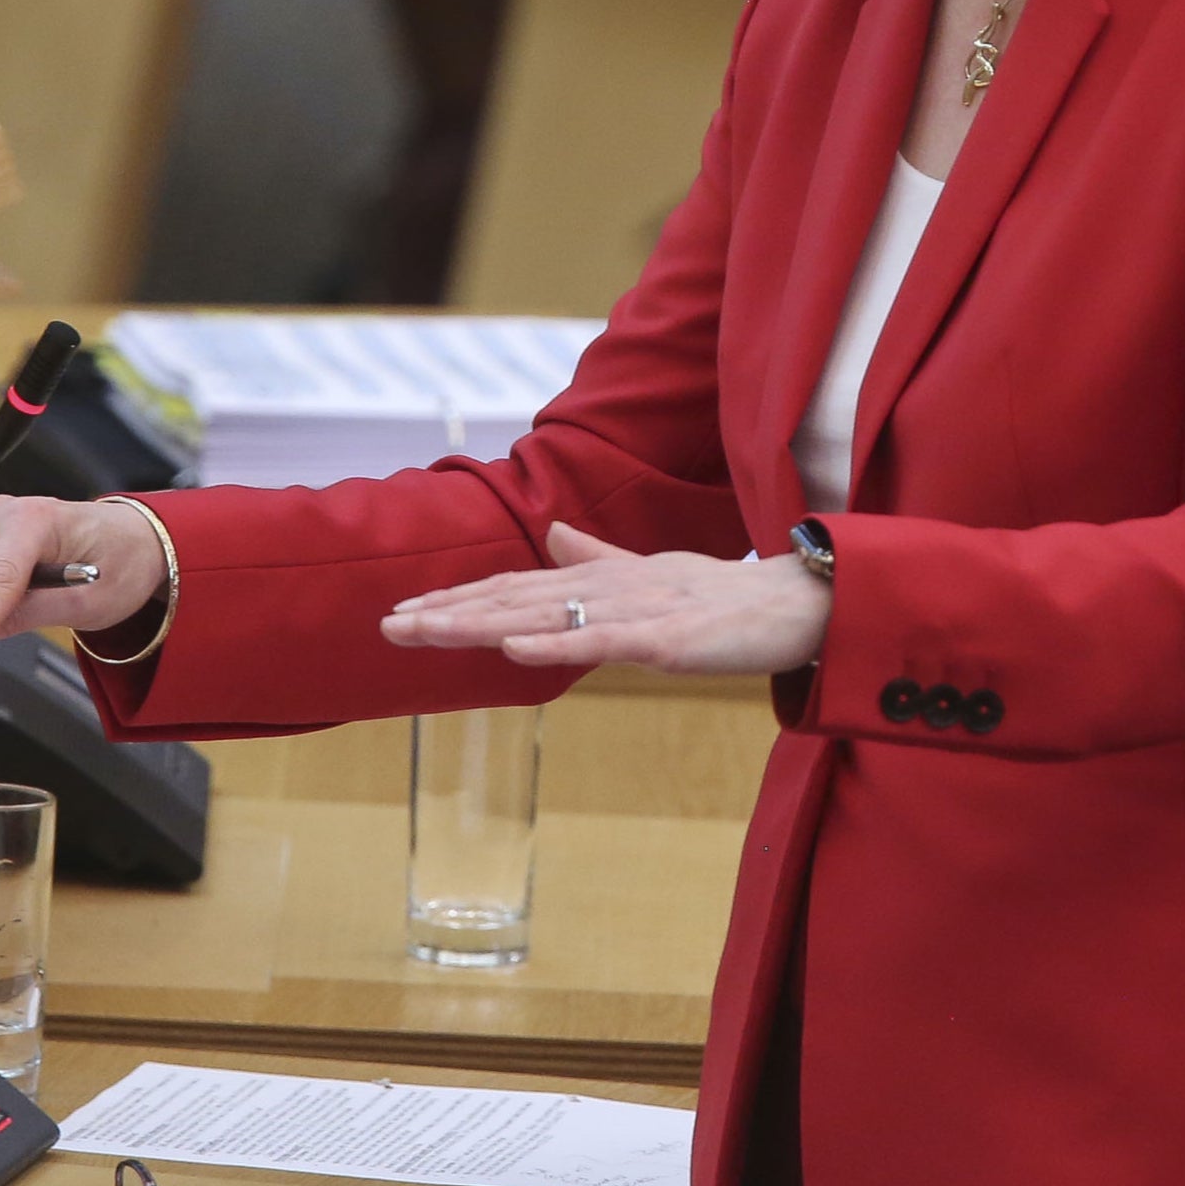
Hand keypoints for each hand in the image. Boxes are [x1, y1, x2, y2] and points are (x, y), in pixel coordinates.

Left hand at [379, 522, 830, 676]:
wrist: (797, 603)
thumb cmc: (727, 596)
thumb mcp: (654, 574)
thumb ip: (599, 558)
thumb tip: (554, 536)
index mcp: (604, 577)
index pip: (518, 588)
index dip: (460, 598)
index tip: (407, 613)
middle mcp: (610, 586)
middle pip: (516, 599)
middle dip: (449, 613)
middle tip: (388, 627)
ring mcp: (636, 611)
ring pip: (545, 617)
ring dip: (481, 624)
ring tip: (427, 632)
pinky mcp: (665, 640)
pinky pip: (601, 641)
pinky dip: (554, 643)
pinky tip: (512, 649)